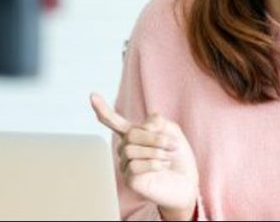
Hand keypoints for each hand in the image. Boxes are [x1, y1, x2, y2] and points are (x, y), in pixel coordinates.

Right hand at [90, 93, 198, 219]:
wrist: (187, 183)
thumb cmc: (178, 158)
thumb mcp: (172, 131)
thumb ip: (158, 122)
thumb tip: (143, 127)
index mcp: (134, 134)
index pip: (114, 121)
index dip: (103, 109)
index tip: (92, 95)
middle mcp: (126, 148)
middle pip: (131, 134)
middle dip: (154, 138)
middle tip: (173, 145)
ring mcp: (126, 164)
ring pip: (131, 150)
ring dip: (155, 151)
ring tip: (169, 156)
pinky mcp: (129, 179)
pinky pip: (134, 166)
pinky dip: (153, 164)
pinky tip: (163, 166)